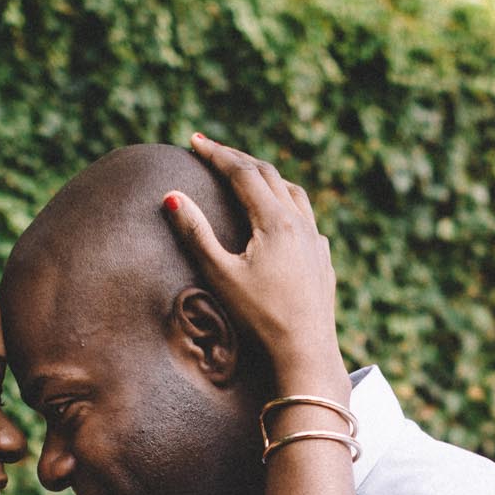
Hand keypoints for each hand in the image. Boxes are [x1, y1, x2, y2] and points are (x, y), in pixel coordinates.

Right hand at [165, 133, 342, 389]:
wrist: (306, 353)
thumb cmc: (260, 318)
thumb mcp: (220, 275)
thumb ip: (195, 233)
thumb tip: (171, 197)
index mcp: (275, 221)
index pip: (243, 173)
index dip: (217, 154)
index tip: (194, 141)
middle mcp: (300, 223)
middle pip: (269, 175)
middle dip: (238, 159)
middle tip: (212, 151)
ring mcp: (316, 240)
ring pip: (292, 192)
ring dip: (266, 176)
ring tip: (245, 173)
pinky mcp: (323, 259)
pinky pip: (305, 217)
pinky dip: (286, 202)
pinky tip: (279, 216)